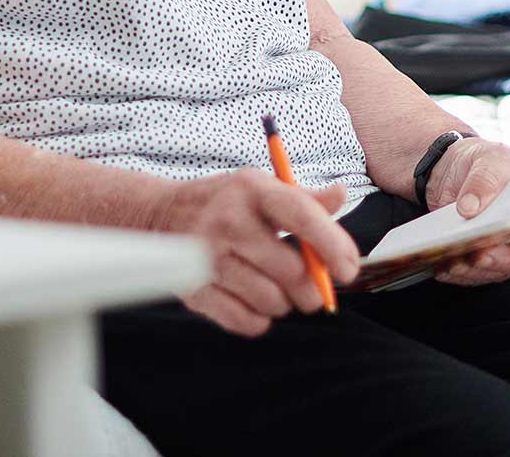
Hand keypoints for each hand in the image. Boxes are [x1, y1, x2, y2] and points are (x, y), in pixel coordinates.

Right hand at [152, 169, 360, 336]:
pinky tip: (255, 300)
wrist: (160, 216)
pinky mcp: (195, 290)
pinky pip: (245, 321)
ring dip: (285, 303)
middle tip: (314, 290)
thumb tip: (340, 194)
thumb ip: (304, 198)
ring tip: (278, 288)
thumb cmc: (226, 202)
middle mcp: (230, 221)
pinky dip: (260, 319)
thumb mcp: (261, 188)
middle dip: (312, 288)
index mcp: (253, 190)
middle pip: (290, 270)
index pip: (301, 215)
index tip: (348, 269)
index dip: (332, 244)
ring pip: (271, 300)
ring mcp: (209, 257)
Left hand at [422, 137, 509, 286]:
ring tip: (456, 258)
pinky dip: (458, 271)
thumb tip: (472, 207)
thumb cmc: (486, 164)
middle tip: (482, 252)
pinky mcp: (485, 262)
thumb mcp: (488, 159)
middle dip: (503, 258)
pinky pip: (475, 275)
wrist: (457, 171)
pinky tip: (442, 264)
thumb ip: (485, 178)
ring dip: (477, 268)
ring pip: (499, 270)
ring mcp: (509, 252)